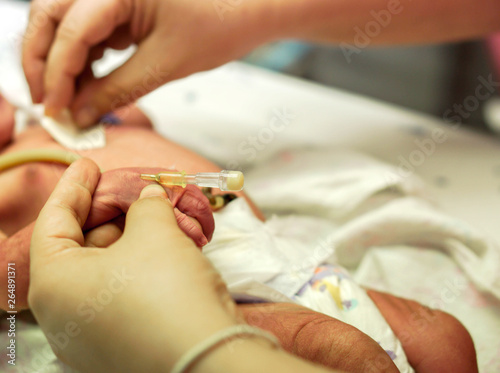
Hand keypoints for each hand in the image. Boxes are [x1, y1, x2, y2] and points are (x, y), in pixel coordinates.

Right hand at [22, 0, 273, 126]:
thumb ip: (117, 89)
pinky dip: (81, 55)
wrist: (248, 9)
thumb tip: (80, 115)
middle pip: (50, 16)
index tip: (54, 110)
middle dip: (42, 61)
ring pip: (63, 21)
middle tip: (47, 103)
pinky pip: (87, 26)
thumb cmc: (218, 26)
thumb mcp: (164, 64)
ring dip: (59, 59)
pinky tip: (87, 80)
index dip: (56, 75)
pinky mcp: (120, 1)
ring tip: (67, 98)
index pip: (69, 31)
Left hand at [29, 158, 239, 371]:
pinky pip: (120, 293)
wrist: (208, 357)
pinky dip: (138, 265)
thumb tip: (149, 197)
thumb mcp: (155, 232)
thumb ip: (146, 205)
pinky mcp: (120, 343)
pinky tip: (164, 246)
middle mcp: (65, 314)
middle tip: (135, 189)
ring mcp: (92, 334)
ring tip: (159, 215)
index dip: (73, 187)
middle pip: (81, 247)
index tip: (88, 164)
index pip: (53, 223)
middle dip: (111, 213)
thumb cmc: (168, 290)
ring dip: (131, 239)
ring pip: (105, 271)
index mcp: (55, 284)